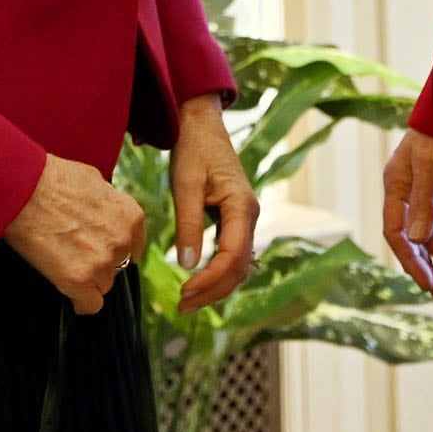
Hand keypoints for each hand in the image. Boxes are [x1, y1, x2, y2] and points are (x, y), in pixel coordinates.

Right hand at [2, 153, 146, 314]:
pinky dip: (79, 302)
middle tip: (74, 250)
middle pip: (117, 268)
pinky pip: (89, 305)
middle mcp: (122, 242)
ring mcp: (101, 263)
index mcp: (131, 217)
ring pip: (102, 285)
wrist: (22, 189)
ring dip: (86, 279)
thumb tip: (106, 213)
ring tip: (62, 261)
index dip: (114, 248)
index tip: (99, 248)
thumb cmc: (52, 179)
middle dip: (99, 262)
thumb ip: (109, 204)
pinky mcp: (78, 281)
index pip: (134, 247)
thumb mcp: (94, 180)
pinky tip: (67, 290)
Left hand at [168, 97, 260, 312]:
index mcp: (242, 207)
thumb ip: (188, 225)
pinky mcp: (236, 218)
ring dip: (216, 285)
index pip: (232, 257)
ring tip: (188, 301)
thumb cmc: (193, 151)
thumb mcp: (185, 186)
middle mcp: (250, 216)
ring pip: (239, 264)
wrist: (201, 126)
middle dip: (213, 290)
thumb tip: (189, 265)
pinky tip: (199, 283)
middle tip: (182, 306)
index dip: (209, 280)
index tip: (184, 292)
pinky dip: (219, 272)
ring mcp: (246, 218)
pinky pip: (234, 254)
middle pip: (239, 268)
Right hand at [381, 128, 432, 296]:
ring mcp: (429, 188)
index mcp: (395, 185)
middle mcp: (409, 190)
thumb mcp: (429, 168)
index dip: (410, 260)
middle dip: (429, 264)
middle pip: (416, 236)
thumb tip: (418, 242)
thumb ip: (423, 204)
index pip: (396, 232)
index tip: (426, 283)